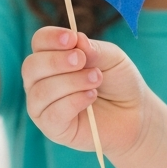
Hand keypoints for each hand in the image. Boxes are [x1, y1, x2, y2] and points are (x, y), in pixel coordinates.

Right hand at [22, 27, 153, 157]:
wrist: (135, 114)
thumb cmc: (119, 82)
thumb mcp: (112, 58)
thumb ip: (93, 49)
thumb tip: (77, 38)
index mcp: (52, 58)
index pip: (39, 43)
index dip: (51, 38)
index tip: (71, 38)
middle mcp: (41, 82)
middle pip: (31, 67)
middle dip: (56, 61)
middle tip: (82, 60)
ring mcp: (44, 107)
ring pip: (41, 91)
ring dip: (70, 82)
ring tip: (96, 79)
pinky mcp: (53, 129)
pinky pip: (52, 114)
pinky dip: (72, 102)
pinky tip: (91, 97)